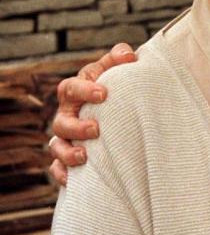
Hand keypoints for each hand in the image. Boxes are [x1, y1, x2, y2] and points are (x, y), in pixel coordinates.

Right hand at [48, 43, 136, 185]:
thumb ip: (121, 57)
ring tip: (83, 157)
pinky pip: (57, 168)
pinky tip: (73, 179)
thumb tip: (128, 55)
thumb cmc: (117, 86)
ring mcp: (67, 136)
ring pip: (56, 146)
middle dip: (76, 127)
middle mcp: (68, 114)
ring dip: (67, 153)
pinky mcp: (69, 156)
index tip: (104, 94)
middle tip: (96, 129)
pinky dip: (62, 173)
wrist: (120, 108)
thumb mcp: (118, 70)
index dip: (84, 90)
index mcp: (77, 92)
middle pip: (61, 121)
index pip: (71, 88)